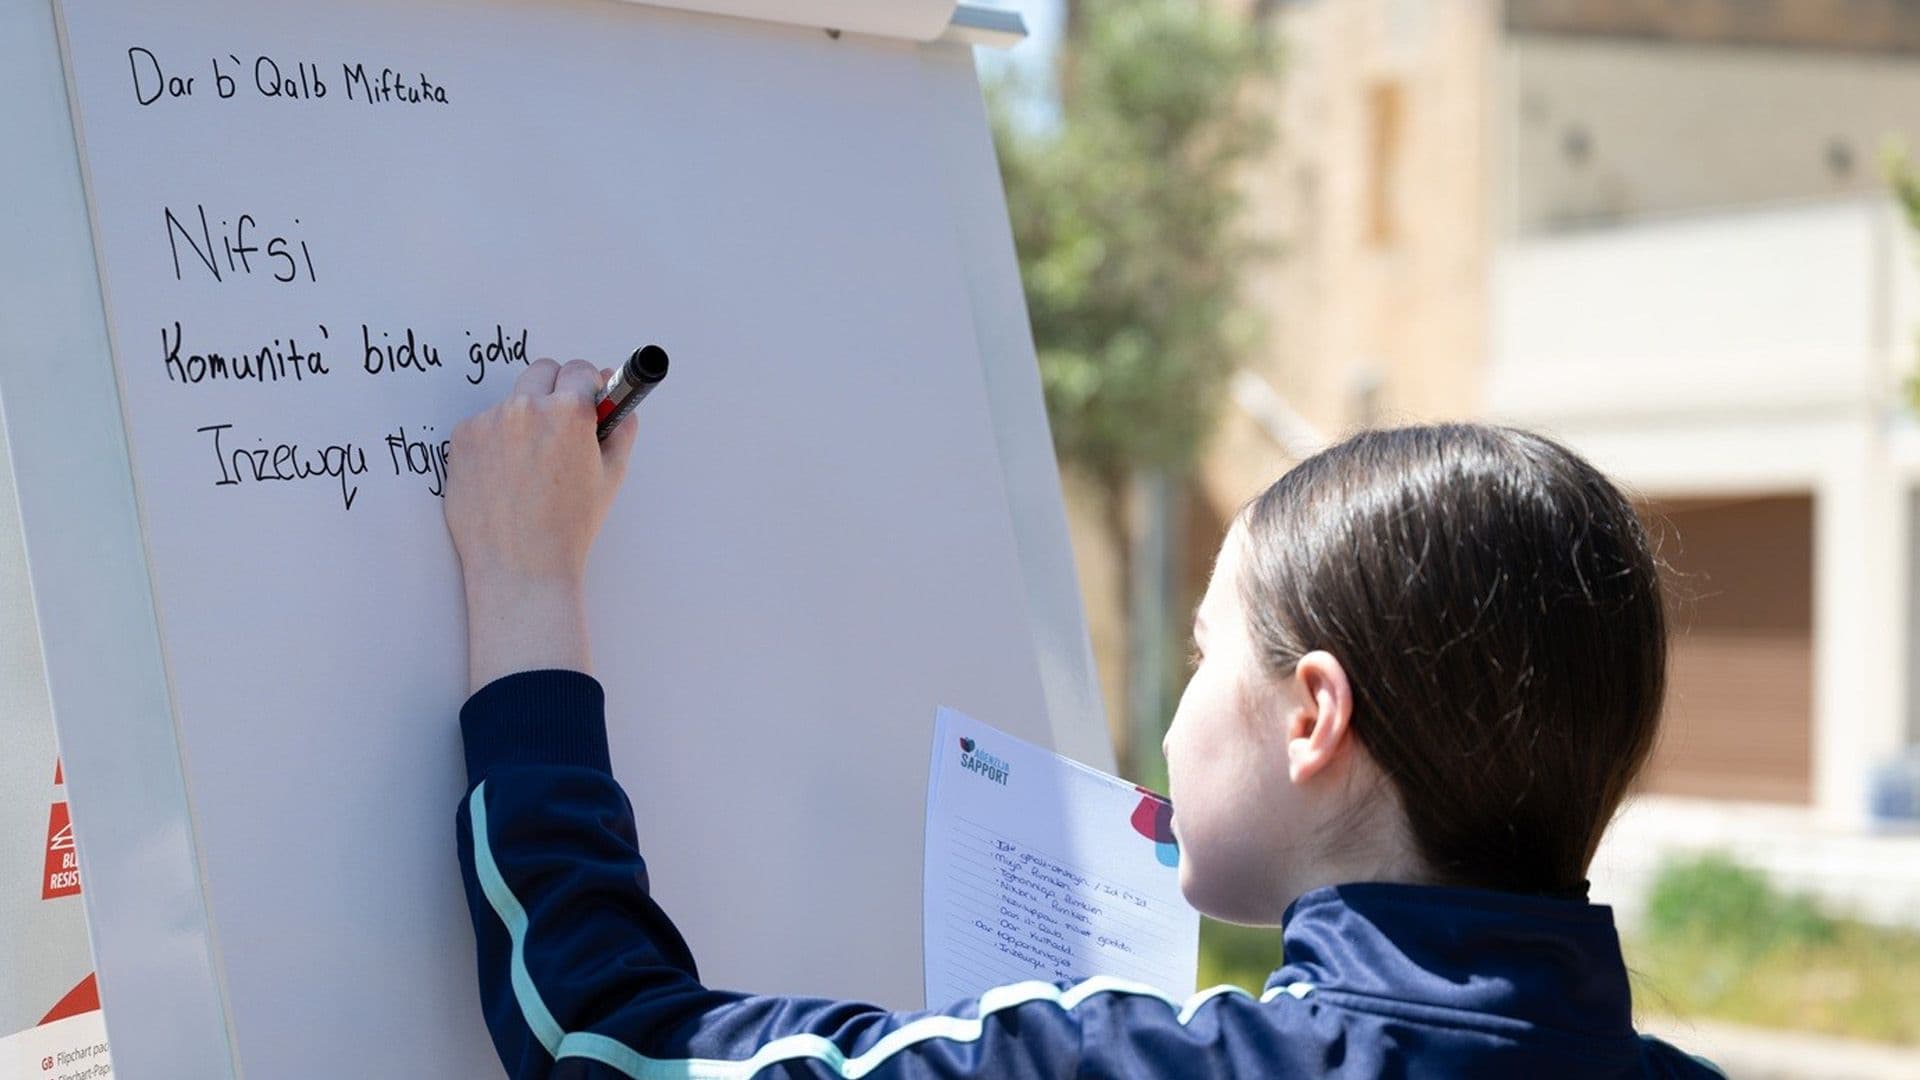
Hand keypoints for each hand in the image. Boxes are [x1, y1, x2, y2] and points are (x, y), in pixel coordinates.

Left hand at [445, 358, 639, 690]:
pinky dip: (495, 440)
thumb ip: (620, 429)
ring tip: (530, 465)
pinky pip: (485, 424)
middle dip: (555, 389)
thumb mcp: (611, 476)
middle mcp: (526, 408)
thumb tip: (617, 402)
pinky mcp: (462, 438)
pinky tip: (506, 475)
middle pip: (543, 370)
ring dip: (523, 417)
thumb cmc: (568, 526)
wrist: (520, 566)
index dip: (586, 387)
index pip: (579, 369)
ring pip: (513, 400)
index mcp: (569, 412)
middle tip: (560, 426)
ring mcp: (489, 421)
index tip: (586, 400)